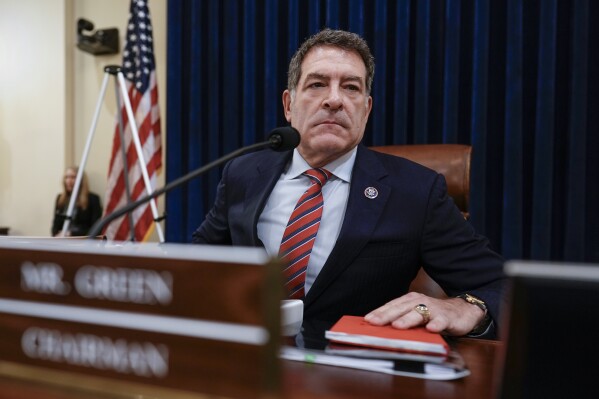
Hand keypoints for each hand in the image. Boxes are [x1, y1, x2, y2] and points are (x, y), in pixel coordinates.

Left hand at [364, 292, 484, 335]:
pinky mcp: (447, 317)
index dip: (379, 312)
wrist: (462, 311)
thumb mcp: (415, 314)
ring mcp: (433, 309)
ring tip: (397, 326)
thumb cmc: (434, 314)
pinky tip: (430, 329)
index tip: (367, 320)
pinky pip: (440, 321)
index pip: (391, 306)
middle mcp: (420, 302)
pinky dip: (436, 324)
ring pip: (418, 313)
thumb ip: (402, 319)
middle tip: (375, 322)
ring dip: (407, 319)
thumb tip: (380, 328)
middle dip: (387, 315)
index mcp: (410, 300)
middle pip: (401, 308)